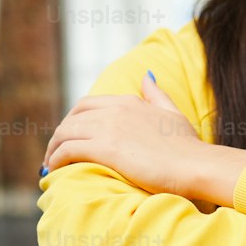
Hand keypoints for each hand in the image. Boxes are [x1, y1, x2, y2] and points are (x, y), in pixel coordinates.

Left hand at [41, 72, 214, 202]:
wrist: (196, 165)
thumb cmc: (189, 147)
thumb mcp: (173, 114)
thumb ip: (157, 95)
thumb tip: (147, 76)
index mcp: (128, 101)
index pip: (88, 104)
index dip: (73, 120)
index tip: (70, 136)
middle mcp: (114, 110)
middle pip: (72, 118)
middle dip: (59, 135)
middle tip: (55, 153)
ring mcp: (108, 127)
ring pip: (65, 132)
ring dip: (53, 148)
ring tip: (50, 164)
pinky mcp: (104, 148)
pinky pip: (68, 150)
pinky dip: (56, 159)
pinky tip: (54, 170)